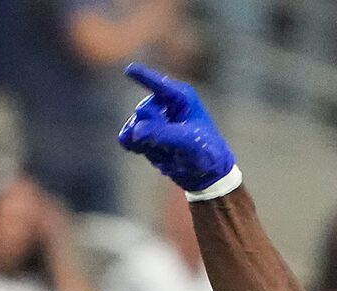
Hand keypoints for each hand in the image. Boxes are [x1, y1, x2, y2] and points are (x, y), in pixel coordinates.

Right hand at [118, 63, 237, 193]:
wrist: (207, 174)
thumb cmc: (206, 152)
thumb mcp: (188, 142)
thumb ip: (162, 134)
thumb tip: (136, 132)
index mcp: (181, 97)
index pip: (158, 84)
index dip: (142, 76)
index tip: (129, 70)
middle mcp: (165, 103)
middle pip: (144, 111)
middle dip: (152, 129)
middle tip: (170, 146)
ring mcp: (155, 118)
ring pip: (135, 126)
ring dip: (145, 142)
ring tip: (165, 153)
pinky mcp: (147, 133)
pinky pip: (129, 137)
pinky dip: (134, 145)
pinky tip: (140, 151)